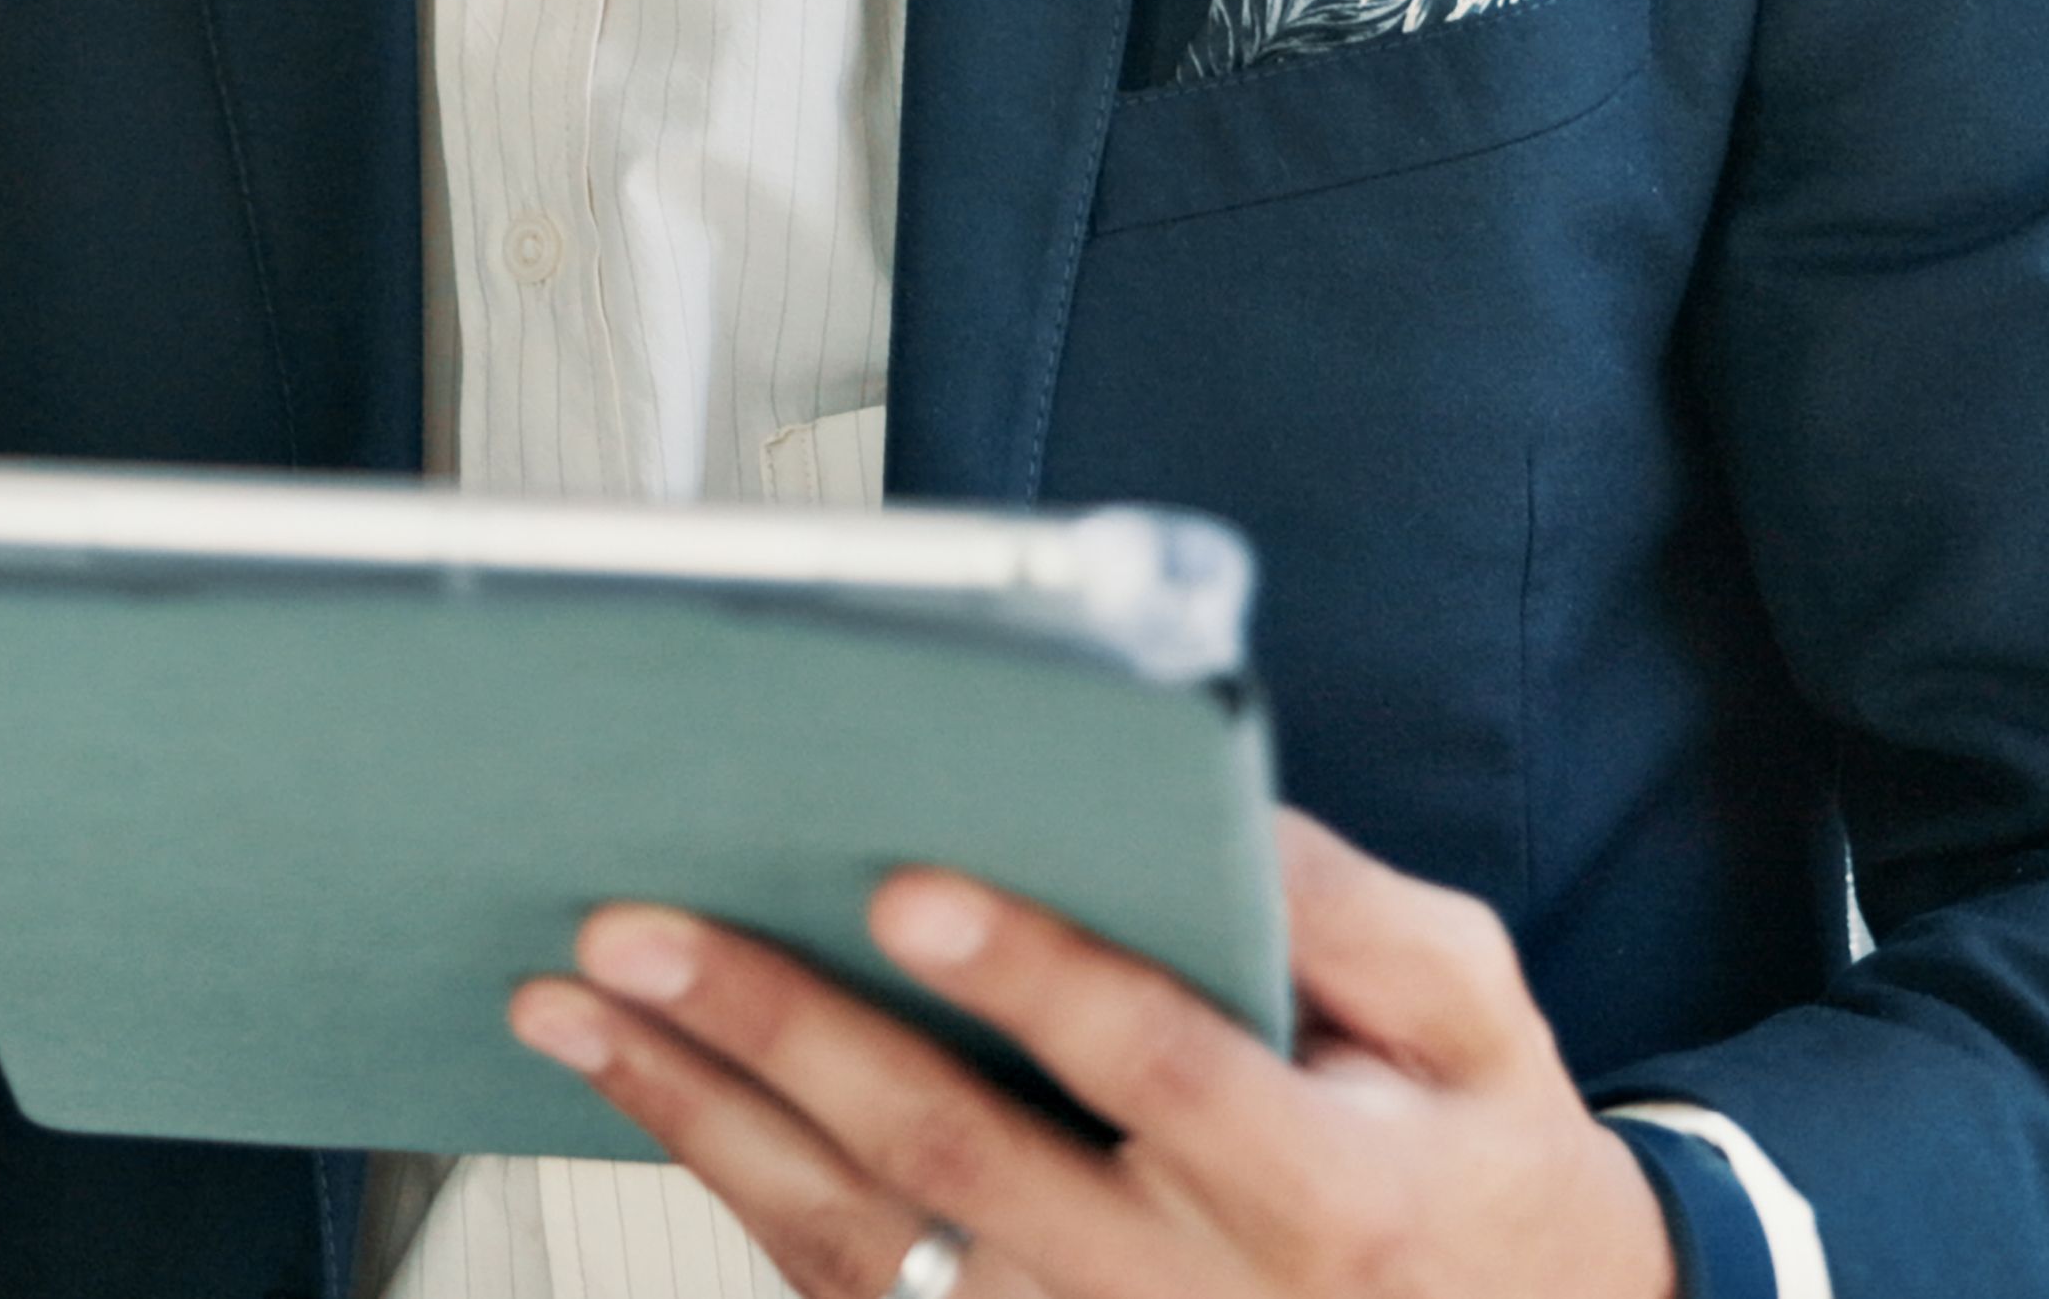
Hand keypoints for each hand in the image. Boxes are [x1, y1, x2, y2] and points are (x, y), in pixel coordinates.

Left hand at [508, 812, 1675, 1297]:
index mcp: (1324, 1189)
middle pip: (957, 1159)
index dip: (1035, 980)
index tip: (907, 889)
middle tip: (637, 928)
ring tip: (572, 1003)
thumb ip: (1355, 917)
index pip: (1161, 1071)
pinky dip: (734, 1189)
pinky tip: (649, 1093)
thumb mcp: (1476, 1024)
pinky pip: (856, 1293)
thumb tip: (1201, 800)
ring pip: (864, 1243)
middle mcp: (1189, 1294)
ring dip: (702, 1115)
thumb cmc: (1473, 1168)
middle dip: (781, 1031)